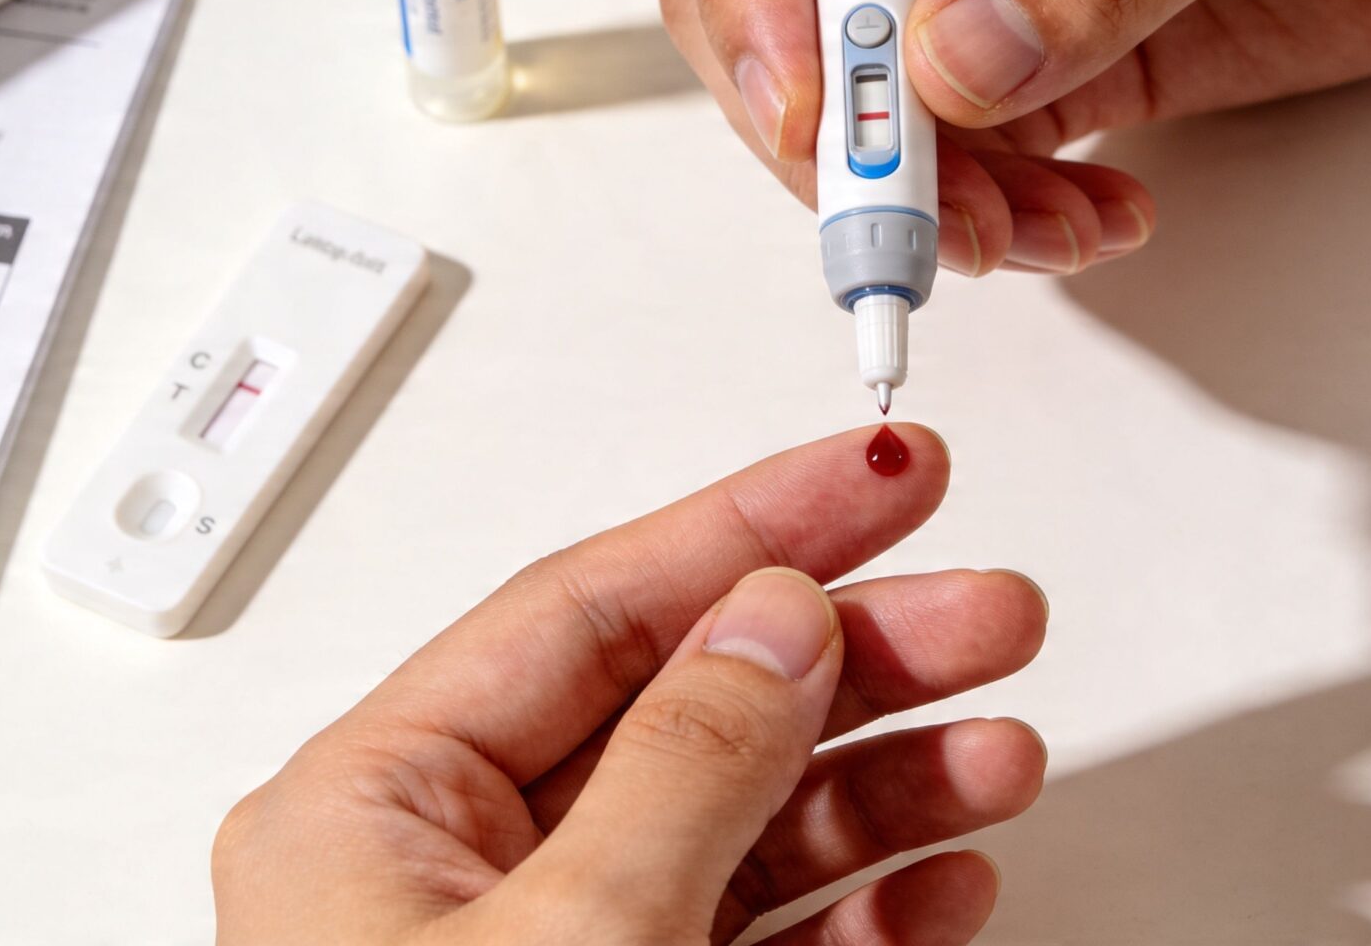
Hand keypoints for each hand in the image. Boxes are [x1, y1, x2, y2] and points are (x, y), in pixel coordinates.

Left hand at [211, 425, 1048, 944]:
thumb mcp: (573, 942)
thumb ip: (682, 764)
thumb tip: (772, 617)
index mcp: (371, 809)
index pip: (588, 607)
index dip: (751, 525)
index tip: (883, 472)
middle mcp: (447, 877)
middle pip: (685, 706)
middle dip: (855, 658)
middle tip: (984, 609)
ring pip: (737, 827)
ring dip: (881, 787)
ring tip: (999, 749)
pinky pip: (753, 936)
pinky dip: (856, 906)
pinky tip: (940, 875)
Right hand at [662, 0, 1370, 275]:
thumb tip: (954, 55)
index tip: (818, 96)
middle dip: (828, 106)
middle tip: (900, 208)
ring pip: (871, 83)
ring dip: (920, 182)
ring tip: (1022, 230)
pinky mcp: (1065, 28)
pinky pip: (973, 139)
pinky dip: (1002, 203)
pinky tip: (1086, 215)